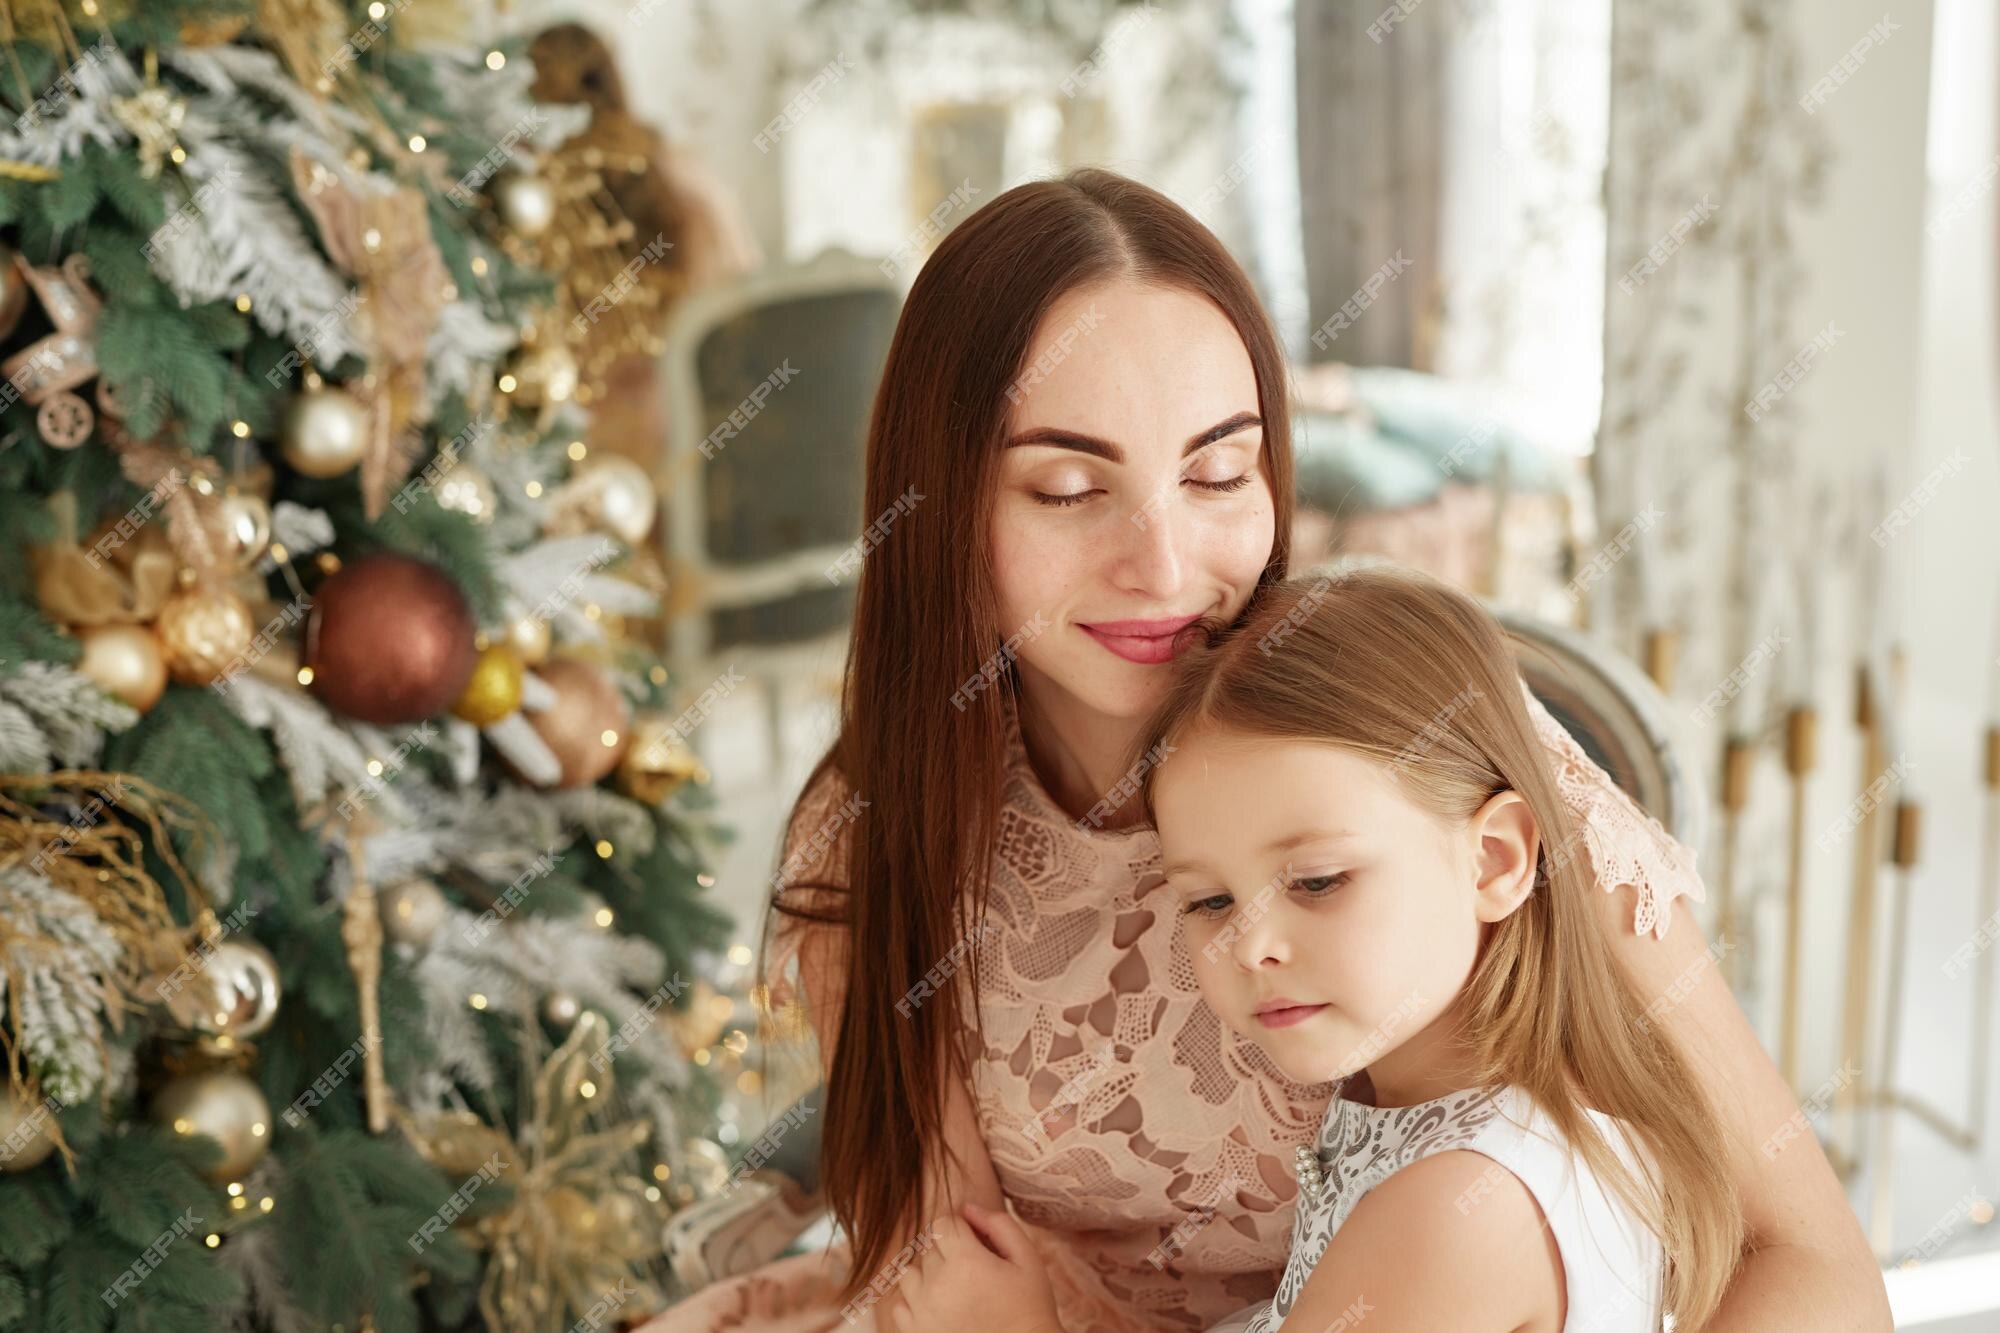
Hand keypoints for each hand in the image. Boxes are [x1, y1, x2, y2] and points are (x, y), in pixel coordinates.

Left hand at [886, 1202, 1063, 1332]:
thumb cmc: (1029, 1306)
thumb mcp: (1027, 1259)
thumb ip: (999, 1225)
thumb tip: (968, 1208)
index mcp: (966, 1261)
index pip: (942, 1223)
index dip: (959, 1228)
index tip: (975, 1244)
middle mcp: (938, 1285)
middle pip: (928, 1247)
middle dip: (947, 1251)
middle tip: (972, 1270)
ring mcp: (923, 1312)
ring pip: (909, 1273)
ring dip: (927, 1275)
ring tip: (953, 1288)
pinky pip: (900, 1305)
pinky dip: (915, 1302)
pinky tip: (940, 1307)